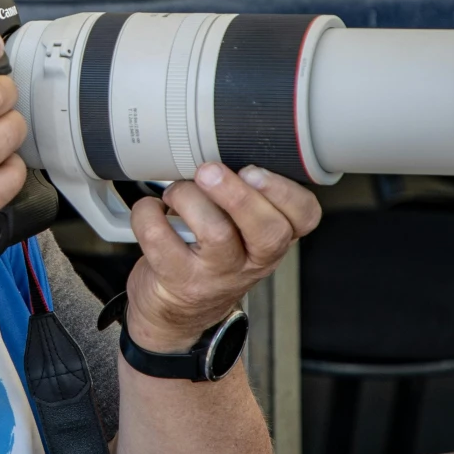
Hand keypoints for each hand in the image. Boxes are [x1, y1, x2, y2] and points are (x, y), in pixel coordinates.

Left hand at [125, 164, 319, 353]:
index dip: (285, 192)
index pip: (304, 218)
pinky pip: (161, 240)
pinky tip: (151, 210)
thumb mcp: (238, 230)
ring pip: (216, 233)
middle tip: (210, 171)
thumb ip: (242, 195)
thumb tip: (220, 143)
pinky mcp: (179, 281)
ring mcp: (216, 275)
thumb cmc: (208, 256)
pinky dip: (149, 215)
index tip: (255, 170)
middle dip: (238, 194)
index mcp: (273, 239)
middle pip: (267, 231)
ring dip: (188, 198)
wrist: (177, 310)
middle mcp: (252, 260)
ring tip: (176, 192)